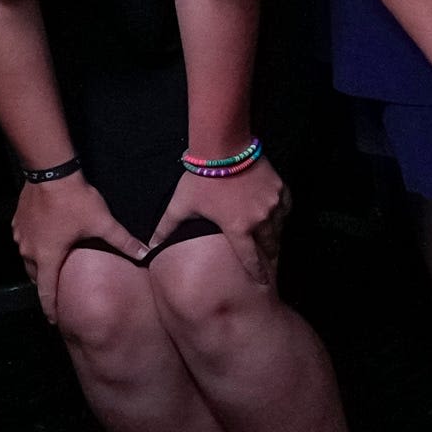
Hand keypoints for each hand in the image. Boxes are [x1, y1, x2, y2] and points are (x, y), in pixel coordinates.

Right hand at [7, 168, 139, 310]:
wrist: (51, 172)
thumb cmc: (76, 201)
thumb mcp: (103, 222)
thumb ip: (123, 241)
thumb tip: (145, 253)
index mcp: (47, 257)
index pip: (46, 291)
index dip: (50, 308)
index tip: (52, 321)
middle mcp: (29, 250)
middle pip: (36, 276)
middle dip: (45, 286)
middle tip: (54, 295)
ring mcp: (20, 236)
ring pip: (29, 259)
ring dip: (39, 266)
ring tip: (50, 270)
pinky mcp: (18, 222)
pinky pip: (25, 242)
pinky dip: (34, 247)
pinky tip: (44, 242)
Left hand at [153, 155, 288, 282]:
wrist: (224, 146)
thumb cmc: (201, 178)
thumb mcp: (181, 204)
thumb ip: (166, 227)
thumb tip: (147, 248)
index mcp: (238, 228)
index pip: (250, 257)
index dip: (257, 272)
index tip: (263, 284)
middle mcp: (260, 219)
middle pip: (270, 245)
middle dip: (270, 256)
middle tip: (271, 265)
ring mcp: (273, 203)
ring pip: (279, 227)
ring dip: (275, 236)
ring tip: (274, 243)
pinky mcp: (280, 188)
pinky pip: (285, 207)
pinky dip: (281, 214)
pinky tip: (277, 217)